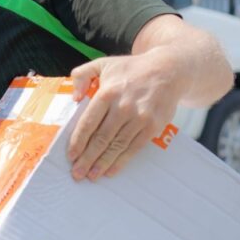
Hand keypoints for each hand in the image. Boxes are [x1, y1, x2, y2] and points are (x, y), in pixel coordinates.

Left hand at [67, 48, 182, 180]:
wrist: (168, 70)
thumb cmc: (131, 69)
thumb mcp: (103, 64)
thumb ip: (82, 75)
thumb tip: (74, 98)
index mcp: (107, 93)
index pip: (88, 122)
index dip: (78, 142)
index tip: (71, 155)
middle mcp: (123, 107)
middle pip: (101, 138)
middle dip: (87, 158)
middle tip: (77, 173)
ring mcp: (140, 118)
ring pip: (117, 146)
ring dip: (102, 163)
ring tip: (92, 176)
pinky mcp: (153, 126)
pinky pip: (134, 147)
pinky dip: (122, 161)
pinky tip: (111, 170)